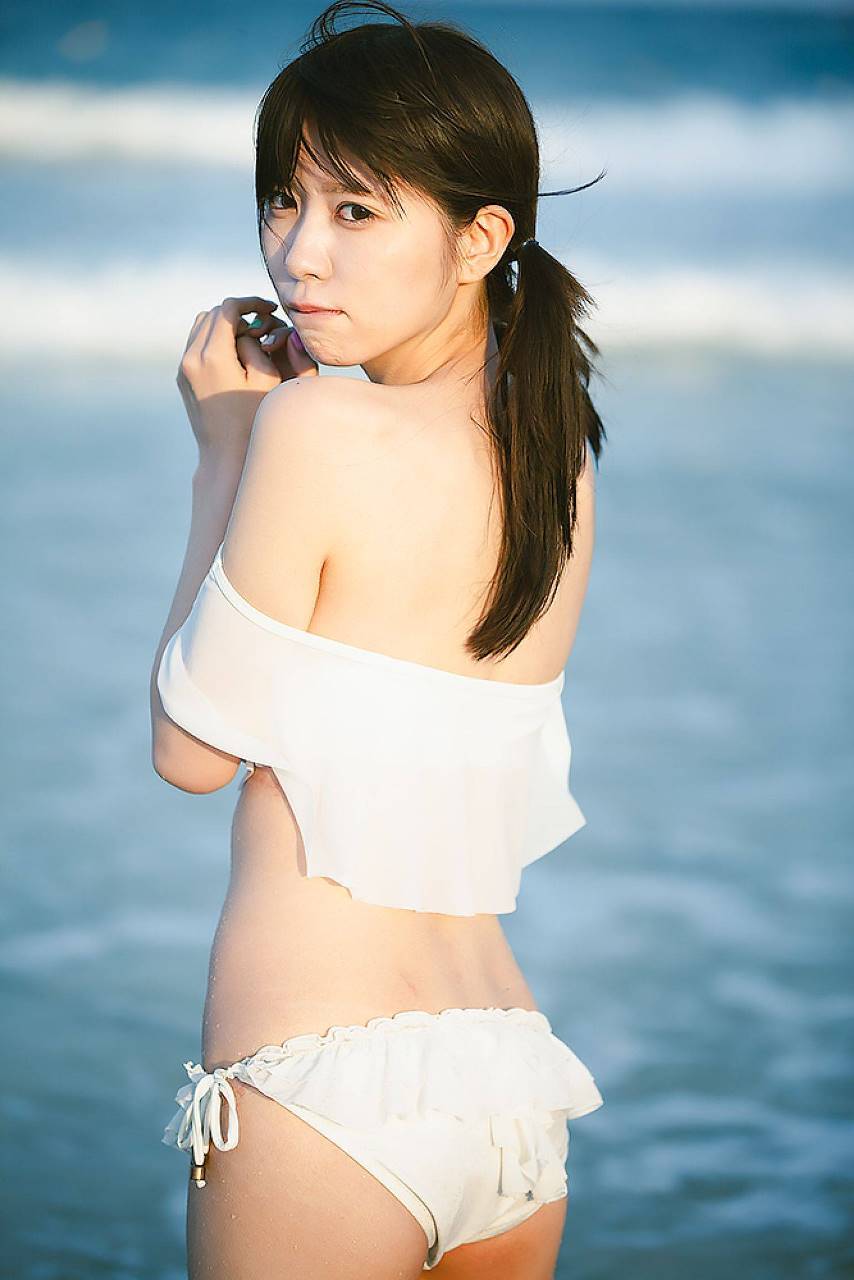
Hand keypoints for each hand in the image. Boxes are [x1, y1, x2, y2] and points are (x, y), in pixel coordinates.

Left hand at [176, 295, 317, 458]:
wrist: (226, 456)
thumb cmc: (254, 421)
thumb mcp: (267, 379)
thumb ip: (258, 344)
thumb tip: (250, 329)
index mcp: (212, 356)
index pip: (228, 309)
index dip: (251, 302)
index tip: (270, 309)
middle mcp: (191, 358)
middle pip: (213, 313)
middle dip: (238, 313)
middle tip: (263, 323)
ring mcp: (183, 368)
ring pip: (201, 325)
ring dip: (224, 325)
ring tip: (249, 338)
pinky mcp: (182, 378)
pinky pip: (195, 344)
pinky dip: (214, 339)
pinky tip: (235, 354)